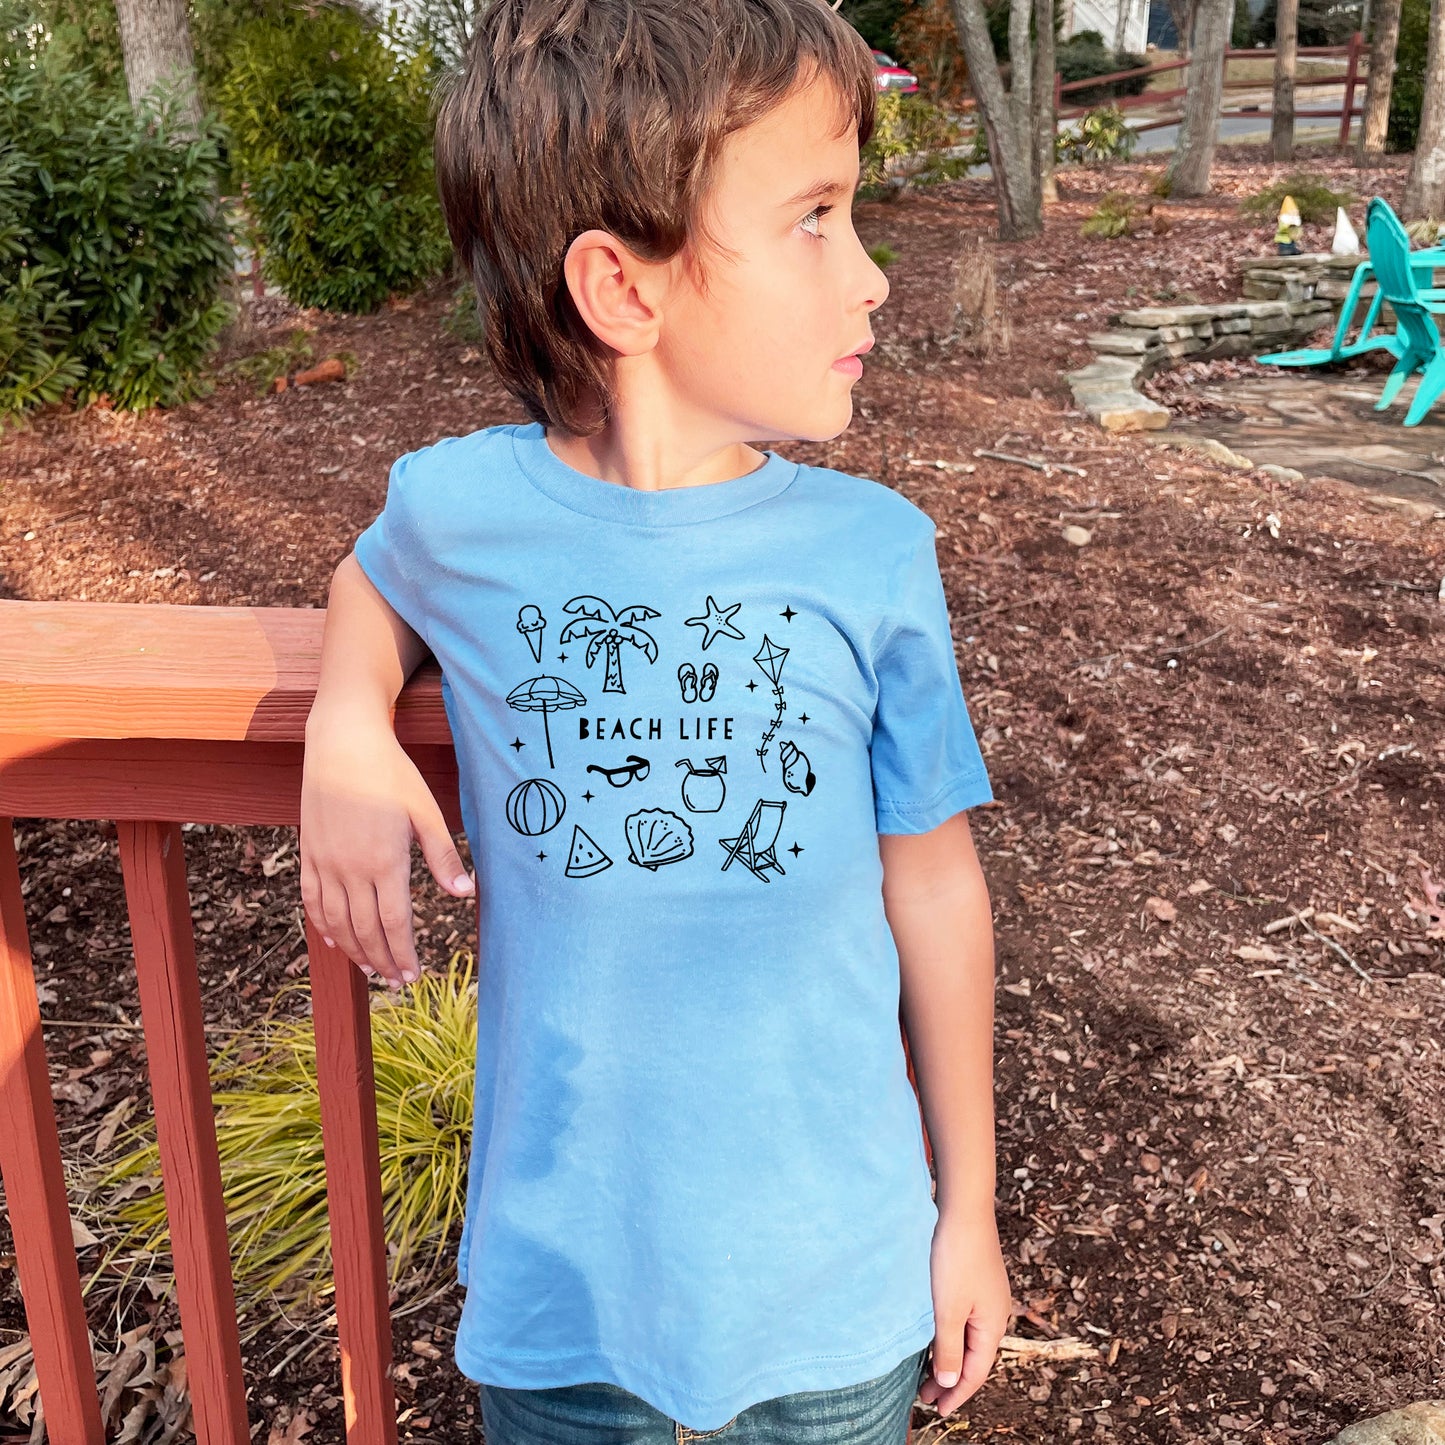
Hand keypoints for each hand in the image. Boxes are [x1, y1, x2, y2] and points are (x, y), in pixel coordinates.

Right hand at [300, 709, 473, 988]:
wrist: (342, 743)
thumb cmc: (391, 773)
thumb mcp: (425, 810)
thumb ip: (443, 855)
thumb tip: (466, 893)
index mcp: (384, 861)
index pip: (393, 923)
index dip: (403, 953)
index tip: (413, 976)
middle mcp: (350, 868)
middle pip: (364, 929)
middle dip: (382, 960)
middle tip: (396, 982)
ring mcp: (325, 862)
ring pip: (335, 921)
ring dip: (353, 950)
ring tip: (371, 969)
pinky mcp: (308, 852)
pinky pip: (311, 899)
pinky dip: (322, 924)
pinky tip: (333, 939)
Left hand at [918, 1203, 1011, 1416]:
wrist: (963, 1208)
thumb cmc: (955, 1257)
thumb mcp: (947, 1309)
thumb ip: (948, 1348)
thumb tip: (950, 1383)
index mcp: (993, 1324)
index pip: (975, 1371)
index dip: (956, 1393)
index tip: (937, 1410)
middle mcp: (994, 1313)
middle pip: (973, 1357)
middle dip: (950, 1379)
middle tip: (924, 1396)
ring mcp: (986, 1295)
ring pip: (967, 1338)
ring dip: (948, 1357)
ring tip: (925, 1372)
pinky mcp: (974, 1280)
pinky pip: (963, 1319)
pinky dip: (949, 1335)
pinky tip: (934, 1335)